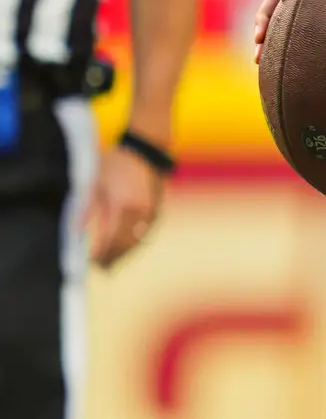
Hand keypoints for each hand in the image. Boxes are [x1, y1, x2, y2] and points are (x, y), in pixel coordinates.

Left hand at [89, 142, 165, 267]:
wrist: (146, 150)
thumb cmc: (116, 163)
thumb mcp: (96, 182)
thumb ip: (87, 209)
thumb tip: (75, 232)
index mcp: (122, 205)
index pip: (109, 237)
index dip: (100, 251)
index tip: (90, 261)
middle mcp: (138, 212)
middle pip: (124, 244)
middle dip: (112, 257)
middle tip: (101, 268)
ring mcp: (150, 213)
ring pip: (136, 241)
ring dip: (124, 253)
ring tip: (112, 263)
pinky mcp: (156, 211)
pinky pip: (144, 234)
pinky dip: (134, 244)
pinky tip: (126, 248)